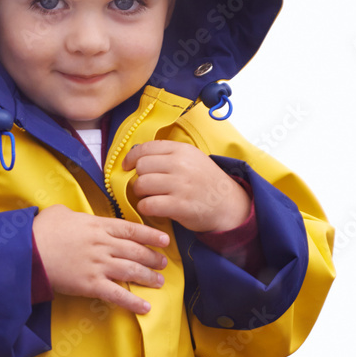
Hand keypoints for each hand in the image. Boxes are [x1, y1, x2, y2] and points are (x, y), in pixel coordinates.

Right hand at [32, 204, 168, 314]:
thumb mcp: (59, 212)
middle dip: (152, 258)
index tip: (165, 240)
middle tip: (164, 263)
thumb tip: (74, 215)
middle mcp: (102, 245)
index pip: (131, 230)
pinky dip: (133, 302)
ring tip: (159, 282)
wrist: (28, 252)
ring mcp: (98, 265)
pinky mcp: (90, 284)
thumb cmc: (41, 230)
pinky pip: (117, 294)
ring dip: (148, 277)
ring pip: (131, 271)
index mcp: (97, 226)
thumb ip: (73, 213)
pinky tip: (145, 307)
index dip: (150, 235)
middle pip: (135, 251)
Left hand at [121, 140, 250, 232]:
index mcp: (182, 150)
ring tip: (150, 196)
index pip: (145, 148)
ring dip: (140, 193)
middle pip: (141, 167)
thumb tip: (136, 156)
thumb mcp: (191, 159)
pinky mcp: (180, 206)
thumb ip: (167, 155)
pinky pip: (148, 204)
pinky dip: (145, 207)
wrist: (228, 204)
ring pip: (141, 185)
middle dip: (138, 177)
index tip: (127, 167)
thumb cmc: (204, 182)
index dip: (131, 158)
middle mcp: (181, 165)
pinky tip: (153, 208)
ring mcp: (181, 185)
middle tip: (145, 186)